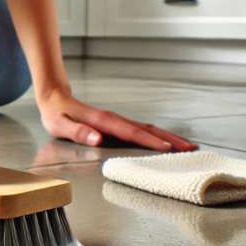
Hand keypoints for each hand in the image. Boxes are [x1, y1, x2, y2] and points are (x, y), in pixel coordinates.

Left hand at [37, 88, 197, 151]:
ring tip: (188, 146)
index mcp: (102, 121)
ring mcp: (117, 121)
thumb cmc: (56, 113)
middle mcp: (114, 119)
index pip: (130, 132)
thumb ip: (78, 132)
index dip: (149, 141)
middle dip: (170, 139)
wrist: (55, 97)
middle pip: (146, 129)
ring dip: (169, 137)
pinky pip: (141, 130)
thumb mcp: (60, 125)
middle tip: (191, 149)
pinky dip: (158, 136)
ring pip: (148, 129)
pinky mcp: (117, 124)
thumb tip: (97, 139)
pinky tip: (167, 142)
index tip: (168, 149)